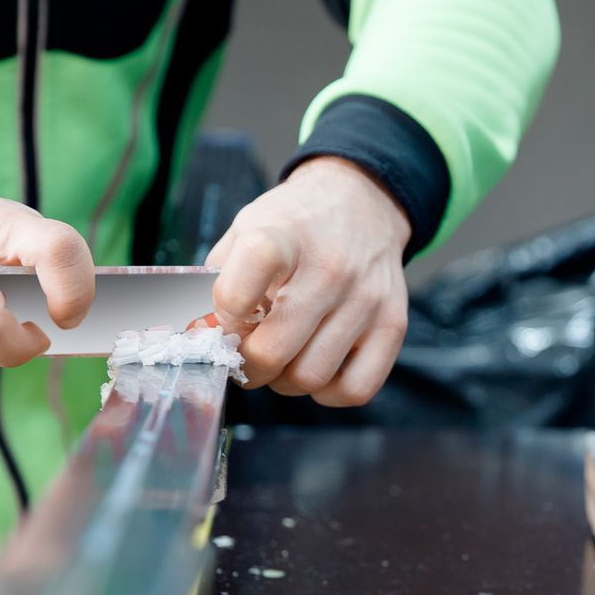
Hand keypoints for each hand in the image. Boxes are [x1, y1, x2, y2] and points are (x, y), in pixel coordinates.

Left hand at [207, 157, 410, 406]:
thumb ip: (218, 279)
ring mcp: (367, 299)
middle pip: (274, 350)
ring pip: (310, 377)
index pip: (244, 281)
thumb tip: (201, 338)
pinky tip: (317, 365)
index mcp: (285, 235)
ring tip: (283, 357)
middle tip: (245, 356)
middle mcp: (331, 267)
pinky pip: (355, 389)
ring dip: (284, 380)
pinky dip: (328, 393)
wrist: (361, 201)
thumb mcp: (247, 228)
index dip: (224, 313)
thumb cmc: (295, 225)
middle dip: (247, 365)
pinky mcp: (393, 324)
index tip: (223, 318)